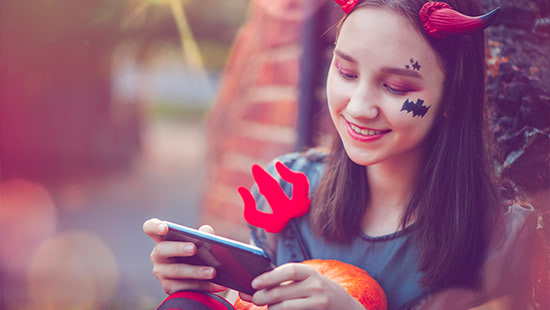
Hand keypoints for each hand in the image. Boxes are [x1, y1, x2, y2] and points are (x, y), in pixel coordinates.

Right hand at [143, 218, 225, 294]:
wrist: (200, 276)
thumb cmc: (198, 253)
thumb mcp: (202, 241)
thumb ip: (204, 234)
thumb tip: (207, 232)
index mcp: (163, 238)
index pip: (150, 228)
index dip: (155, 227)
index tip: (165, 228)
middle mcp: (158, 255)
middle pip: (163, 249)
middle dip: (178, 248)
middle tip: (194, 248)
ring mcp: (161, 272)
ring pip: (177, 270)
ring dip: (196, 271)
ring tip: (213, 271)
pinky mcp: (169, 287)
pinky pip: (185, 286)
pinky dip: (203, 285)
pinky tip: (216, 284)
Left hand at [239, 263, 363, 309]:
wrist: (344, 306)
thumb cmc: (318, 291)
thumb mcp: (306, 280)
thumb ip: (285, 281)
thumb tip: (255, 285)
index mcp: (310, 272)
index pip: (289, 271)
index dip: (270, 277)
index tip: (254, 283)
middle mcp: (315, 286)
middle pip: (282, 292)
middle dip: (264, 296)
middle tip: (255, 299)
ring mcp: (318, 301)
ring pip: (285, 307)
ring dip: (272, 308)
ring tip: (270, 307)